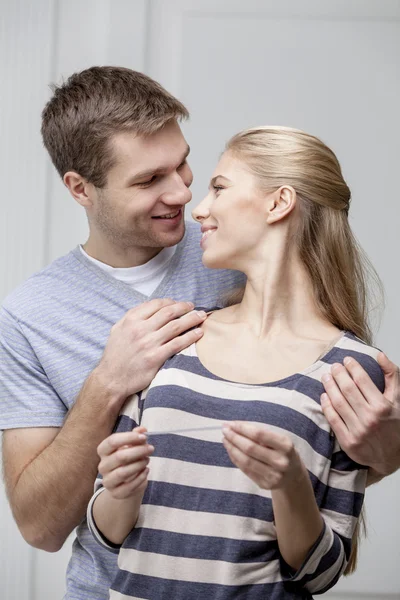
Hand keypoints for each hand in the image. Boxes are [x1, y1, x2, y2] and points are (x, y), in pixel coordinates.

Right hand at [94, 298, 206, 398]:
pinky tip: (199, 333)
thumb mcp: (118, 329)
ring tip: (201, 316)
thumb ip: (133, 317)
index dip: (171, 301)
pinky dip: (190, 337)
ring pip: (176, 326)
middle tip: (194, 307)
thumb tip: (150, 306)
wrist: (111, 379)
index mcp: (131, 320)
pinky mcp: (156, 357)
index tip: (179, 303)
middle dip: (184, 307)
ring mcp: (149, 343)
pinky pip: (178, 344)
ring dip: (192, 319)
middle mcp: (140, 329)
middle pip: (169, 312)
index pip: (156, 304)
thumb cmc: (115, 355)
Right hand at [97, 427, 153, 498]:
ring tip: (147, 460)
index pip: (112, 441)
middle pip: (119, 456)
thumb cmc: (128, 460)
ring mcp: (107, 481)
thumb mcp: (131, 446)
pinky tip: (146, 471)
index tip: (144, 436)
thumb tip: (142, 429)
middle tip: (151, 448)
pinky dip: (140, 478)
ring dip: (139, 464)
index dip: (129, 437)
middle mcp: (103, 466)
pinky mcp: (115, 493)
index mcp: (103, 451)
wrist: (126, 483)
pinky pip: (129, 486)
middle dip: (138, 451)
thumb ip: (136, 436)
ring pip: (123, 472)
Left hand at [222, 421, 305, 489]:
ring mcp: (273, 476)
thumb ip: (260, 434)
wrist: (293, 476)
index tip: (231, 423)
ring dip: (232, 448)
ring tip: (225, 439)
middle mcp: (281, 462)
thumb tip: (234, 426)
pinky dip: (235, 458)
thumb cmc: (282, 451)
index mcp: (286, 446)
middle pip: (250, 448)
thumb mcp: (279, 440)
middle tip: (224, 429)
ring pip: (245, 461)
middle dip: (234, 437)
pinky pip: (245, 470)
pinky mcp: (265, 484)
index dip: (242, 428)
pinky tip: (230, 450)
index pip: (259, 434)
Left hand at [321, 353, 399, 476]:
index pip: (362, 380)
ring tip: (326, 376)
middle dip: (338, 374)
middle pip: (347, 389)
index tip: (347, 360)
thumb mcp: (398, 400)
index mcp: (382, 406)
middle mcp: (370, 418)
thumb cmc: (394, 425)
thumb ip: (392, 375)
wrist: (392, 457)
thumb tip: (380, 355)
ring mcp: (358, 431)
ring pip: (338, 402)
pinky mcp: (348, 442)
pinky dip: (326, 405)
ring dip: (329, 386)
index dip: (353, 367)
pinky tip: (324, 395)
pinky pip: (333, 419)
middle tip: (334, 366)